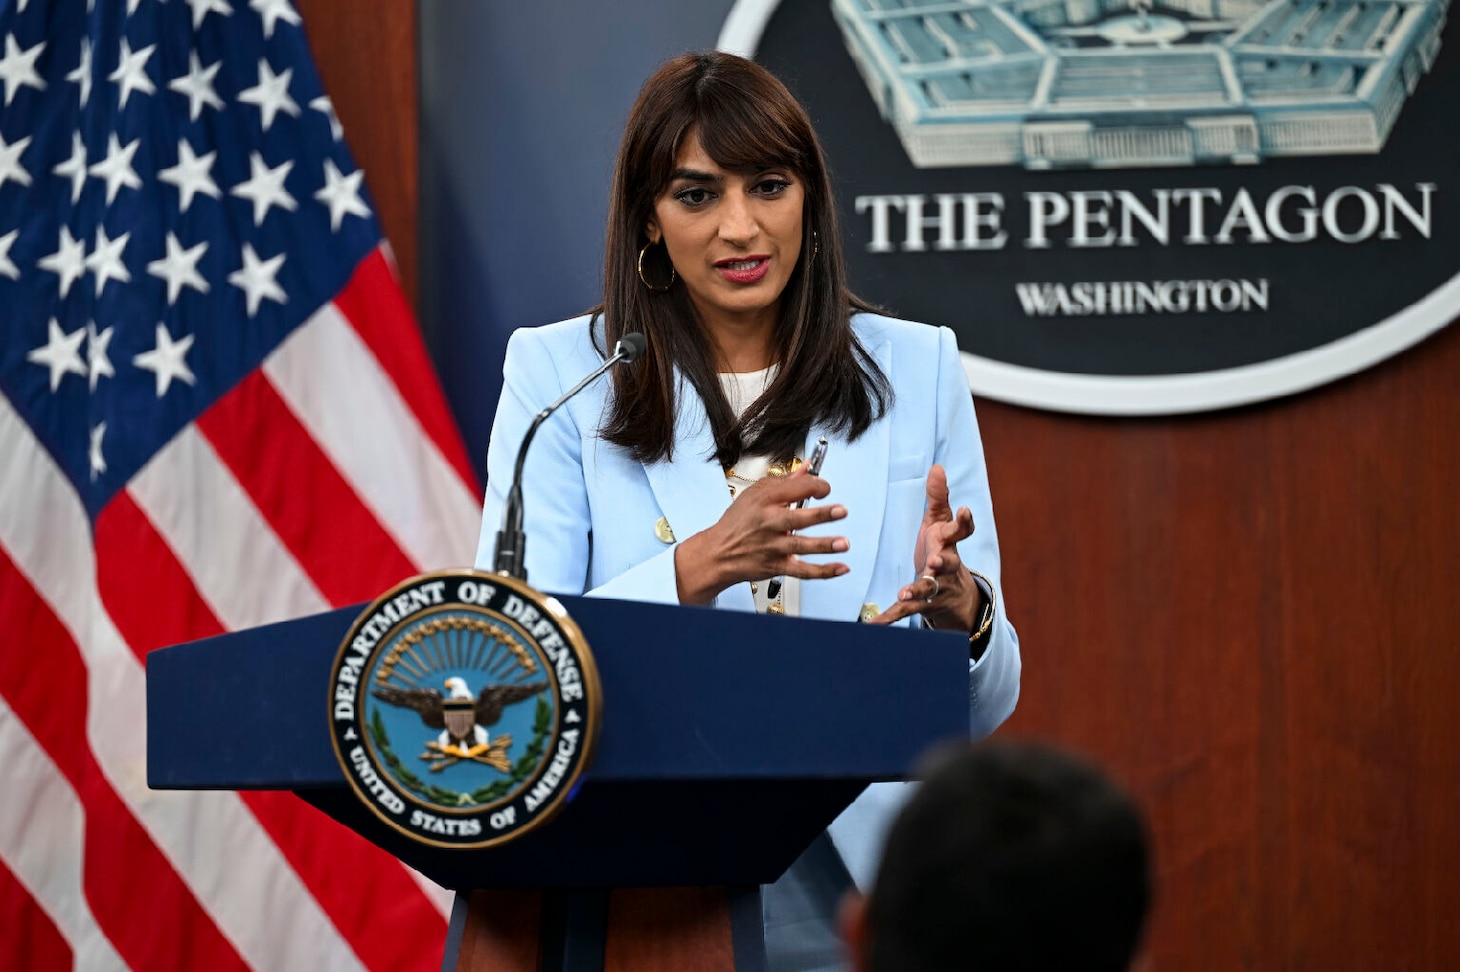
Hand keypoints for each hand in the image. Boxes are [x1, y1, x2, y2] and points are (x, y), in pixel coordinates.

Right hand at [675, 466, 849, 604]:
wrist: (717, 554)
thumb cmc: (737, 523)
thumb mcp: (755, 494)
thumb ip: (785, 482)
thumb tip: (808, 468)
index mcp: (765, 501)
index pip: (794, 489)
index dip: (816, 486)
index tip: (825, 488)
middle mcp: (769, 524)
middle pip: (797, 519)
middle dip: (821, 515)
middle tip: (841, 511)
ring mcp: (773, 546)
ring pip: (801, 546)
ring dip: (824, 545)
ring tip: (843, 542)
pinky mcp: (776, 566)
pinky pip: (802, 571)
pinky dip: (822, 572)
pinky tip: (840, 568)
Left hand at [869, 464, 978, 629]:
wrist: (955, 592)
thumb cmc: (942, 548)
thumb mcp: (940, 522)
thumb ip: (938, 497)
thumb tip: (937, 467)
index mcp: (949, 542)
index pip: (961, 531)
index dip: (964, 521)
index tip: (964, 509)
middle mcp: (946, 565)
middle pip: (949, 564)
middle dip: (943, 563)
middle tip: (936, 561)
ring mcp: (936, 586)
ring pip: (928, 589)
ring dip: (916, 590)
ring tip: (904, 593)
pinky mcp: (922, 603)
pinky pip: (905, 611)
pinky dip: (889, 617)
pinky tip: (873, 624)